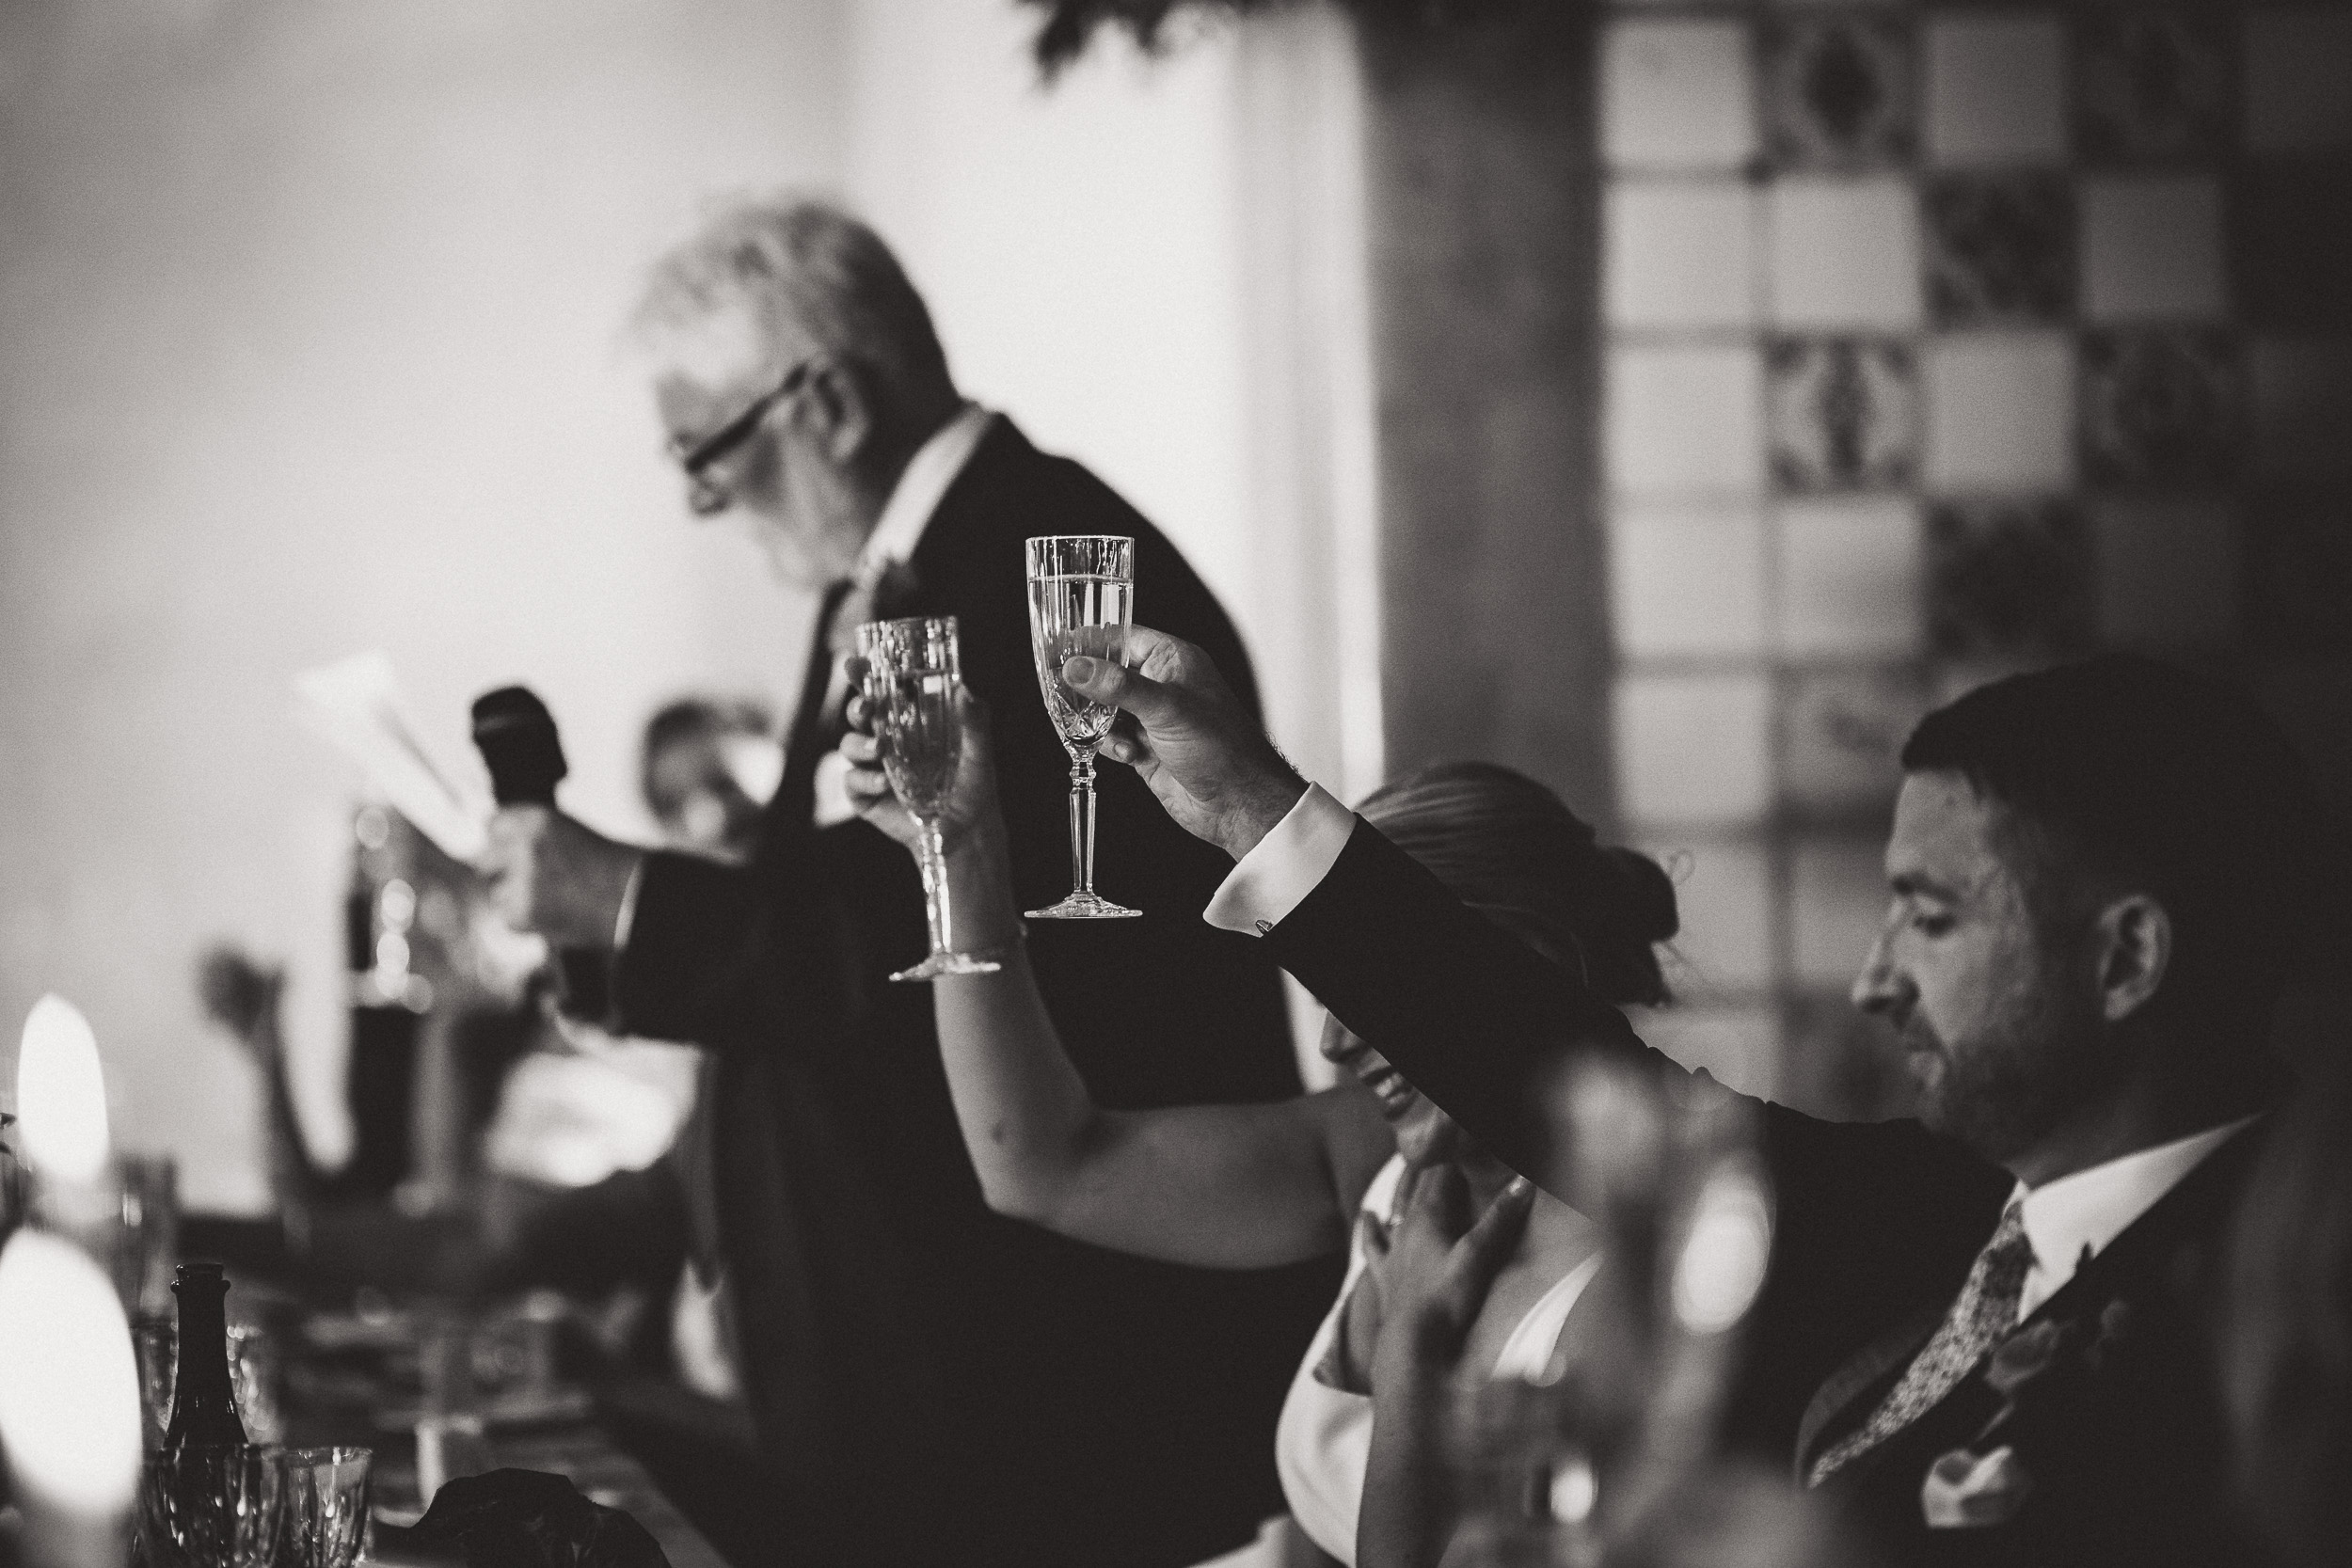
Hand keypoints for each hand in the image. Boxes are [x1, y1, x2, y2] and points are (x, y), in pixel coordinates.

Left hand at [483, 806, 641, 946]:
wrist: (633, 899)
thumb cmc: (609, 868)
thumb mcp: (568, 834)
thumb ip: (532, 837)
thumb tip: (496, 850)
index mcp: (536, 819)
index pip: (493, 826)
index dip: (502, 843)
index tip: (509, 853)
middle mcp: (524, 845)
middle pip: (484, 859)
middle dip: (502, 872)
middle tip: (530, 883)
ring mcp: (521, 879)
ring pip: (496, 893)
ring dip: (516, 900)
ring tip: (553, 901)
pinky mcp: (520, 911)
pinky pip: (508, 919)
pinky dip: (526, 921)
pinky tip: (554, 915)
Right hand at [841, 663, 1007, 860]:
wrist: (967, 831)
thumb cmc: (973, 785)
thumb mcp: (980, 751)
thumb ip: (975, 721)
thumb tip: (964, 690)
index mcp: (910, 721)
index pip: (882, 691)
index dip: (865, 676)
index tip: (856, 664)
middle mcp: (887, 739)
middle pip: (859, 714)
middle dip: (857, 706)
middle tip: (867, 707)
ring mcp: (874, 767)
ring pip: (849, 745)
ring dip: (859, 743)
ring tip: (879, 750)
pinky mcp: (866, 796)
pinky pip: (851, 781)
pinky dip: (864, 779)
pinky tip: (883, 783)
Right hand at [1061, 625, 1306, 859]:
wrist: (1237, 803)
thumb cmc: (1221, 747)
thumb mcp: (1167, 709)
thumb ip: (1119, 687)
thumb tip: (1078, 668)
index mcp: (1173, 661)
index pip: (1121, 638)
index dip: (1091, 644)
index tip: (1060, 652)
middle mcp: (1161, 685)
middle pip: (1106, 675)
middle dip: (1089, 690)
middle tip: (1068, 698)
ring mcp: (1152, 718)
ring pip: (1104, 710)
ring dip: (1100, 723)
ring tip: (1112, 734)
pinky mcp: (1145, 748)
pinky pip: (1111, 738)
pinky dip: (1111, 746)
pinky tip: (1129, 754)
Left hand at [1368, 1164, 1535, 1396]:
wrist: (1411, 1344)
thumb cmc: (1446, 1300)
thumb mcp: (1478, 1257)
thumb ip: (1500, 1219)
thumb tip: (1524, 1181)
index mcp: (1427, 1217)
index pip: (1439, 1172)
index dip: (1452, 1152)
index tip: (1463, 1132)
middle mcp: (1405, 1227)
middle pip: (1417, 1185)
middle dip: (1430, 1164)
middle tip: (1440, 1141)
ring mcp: (1393, 1250)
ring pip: (1394, 1207)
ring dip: (1402, 1185)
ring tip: (1405, 1166)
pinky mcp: (1385, 1274)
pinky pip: (1373, 1242)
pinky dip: (1370, 1226)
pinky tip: (1368, 1215)